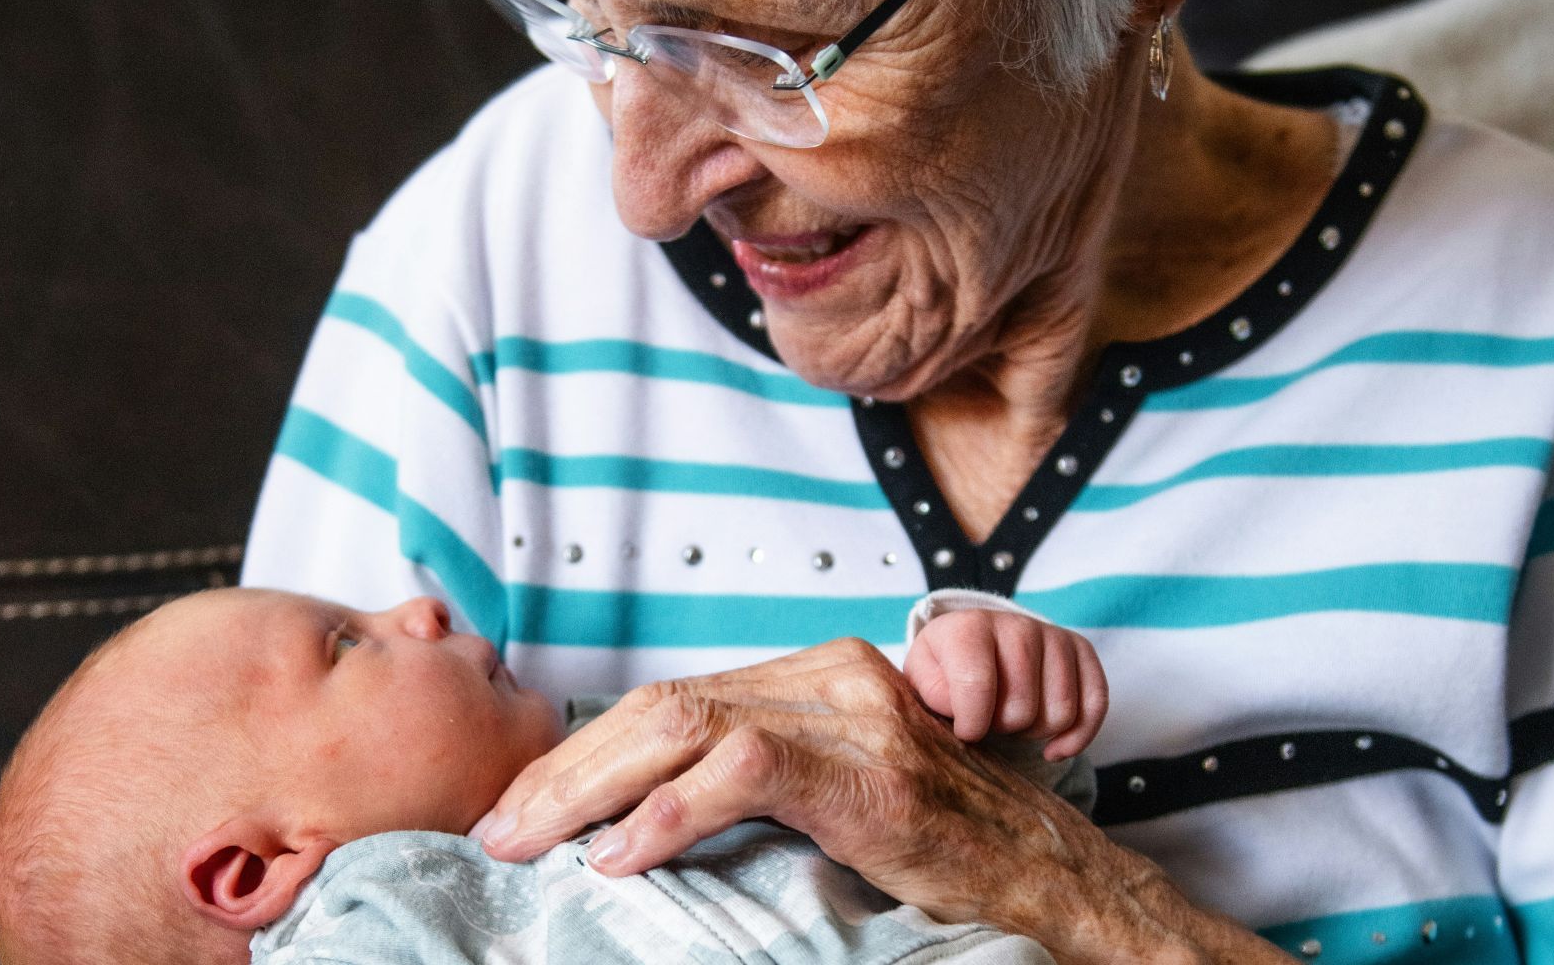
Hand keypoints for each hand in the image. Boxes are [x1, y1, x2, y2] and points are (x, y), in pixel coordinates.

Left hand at [467, 639, 1292, 963]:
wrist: (1054, 880)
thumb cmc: (946, 847)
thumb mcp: (836, 796)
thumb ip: (754, 778)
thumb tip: (634, 813)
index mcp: (815, 673)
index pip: (670, 698)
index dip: (584, 753)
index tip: (523, 808)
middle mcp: (830, 675)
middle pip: (662, 706)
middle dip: (565, 772)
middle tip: (499, 832)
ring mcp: (852, 715)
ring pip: (684, 725)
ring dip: (590, 791)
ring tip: (533, 845)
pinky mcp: (868, 768)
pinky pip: (743, 770)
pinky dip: (668, 814)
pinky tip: (621, 855)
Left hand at [904, 608, 1106, 759]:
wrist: (976, 641)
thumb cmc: (946, 668)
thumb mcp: (922, 678)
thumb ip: (931, 694)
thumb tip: (963, 711)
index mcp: (969, 627)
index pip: (977, 687)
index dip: (971, 725)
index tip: (965, 731)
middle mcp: (1017, 624)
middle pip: (1022, 709)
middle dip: (1002, 728)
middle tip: (990, 719)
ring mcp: (1054, 636)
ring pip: (1060, 714)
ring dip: (1035, 732)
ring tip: (1013, 719)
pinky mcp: (1082, 652)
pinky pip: (1096, 705)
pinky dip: (1076, 738)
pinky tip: (1054, 749)